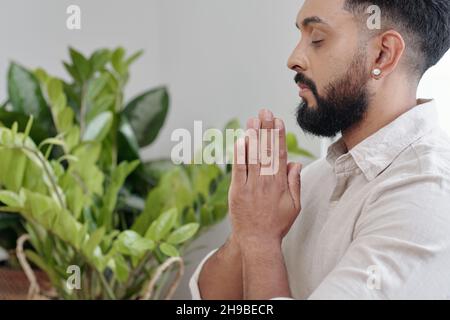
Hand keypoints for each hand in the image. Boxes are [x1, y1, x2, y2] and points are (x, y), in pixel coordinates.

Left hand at [228, 109, 301, 246]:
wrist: (257, 241)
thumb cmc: (277, 224)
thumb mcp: (294, 205)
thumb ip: (295, 183)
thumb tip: (295, 164)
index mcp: (280, 184)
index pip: (280, 154)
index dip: (279, 136)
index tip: (278, 121)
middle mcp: (266, 182)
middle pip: (266, 151)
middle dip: (266, 129)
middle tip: (265, 111)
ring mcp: (250, 186)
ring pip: (252, 157)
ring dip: (253, 136)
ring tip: (253, 119)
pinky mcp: (237, 191)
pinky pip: (238, 169)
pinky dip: (239, 154)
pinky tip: (240, 140)